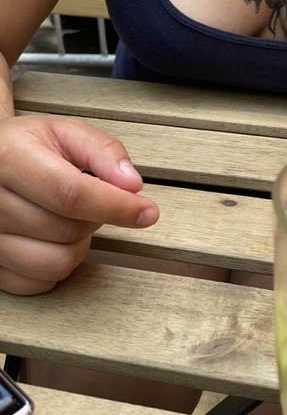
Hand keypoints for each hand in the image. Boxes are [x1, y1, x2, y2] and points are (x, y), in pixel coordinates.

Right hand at [0, 114, 158, 294]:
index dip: (115, 206)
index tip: (146, 211)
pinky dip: (57, 267)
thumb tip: (131, 184)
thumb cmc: (25, 147)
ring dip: (78, 245)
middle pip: (67, 230)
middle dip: (96, 218)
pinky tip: (52, 240)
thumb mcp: (64, 131)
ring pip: (56, 263)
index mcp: (9, 158)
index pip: (71, 194)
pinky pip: (39, 283)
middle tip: (91, 198)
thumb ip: (102, 151)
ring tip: (71, 219)